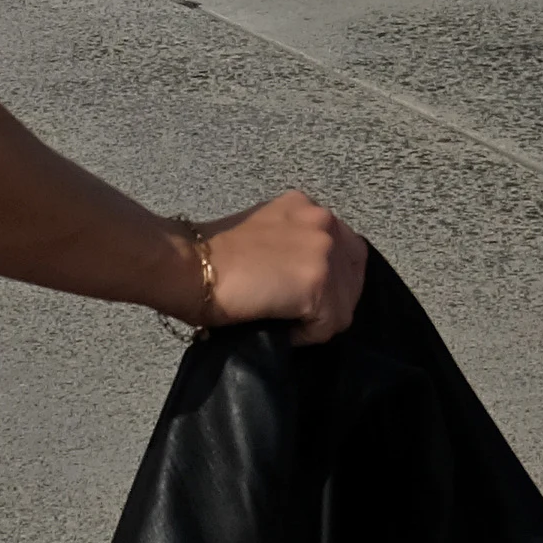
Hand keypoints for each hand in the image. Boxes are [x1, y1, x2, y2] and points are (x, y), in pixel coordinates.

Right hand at [182, 192, 369, 341]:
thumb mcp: (264, 232)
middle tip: (296, 313)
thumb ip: (292, 243)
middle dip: (330, 300)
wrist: (189, 265)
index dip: (330, 279)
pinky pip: (328, 326)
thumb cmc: (210, 256)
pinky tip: (279, 327)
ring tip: (282, 320)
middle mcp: (323, 221)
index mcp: (307, 206)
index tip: (303, 295)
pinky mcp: (319, 284)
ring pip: (343, 305)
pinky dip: (305, 336)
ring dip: (316, 320)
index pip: (345, 248)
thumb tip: (303, 273)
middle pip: (352, 276)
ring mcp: (324, 252)